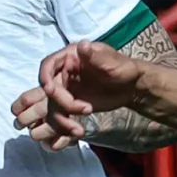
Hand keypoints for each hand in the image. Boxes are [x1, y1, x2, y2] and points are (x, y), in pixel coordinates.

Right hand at [15, 41, 149, 149]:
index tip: (50, 90)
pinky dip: (64, 127)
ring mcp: (66, 90)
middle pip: (49, 90)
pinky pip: (59, 117)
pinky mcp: (70, 106)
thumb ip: (94, 55)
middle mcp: (64, 73)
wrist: (131, 87)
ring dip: (61, 120)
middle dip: (60, 103)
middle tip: (81, 109)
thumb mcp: (110, 61)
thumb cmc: (122, 68)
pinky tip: (78, 132)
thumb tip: (82, 45)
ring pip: (52, 107)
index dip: (45, 77)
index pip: (48, 64)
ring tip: (78, 129)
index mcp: (70, 57)